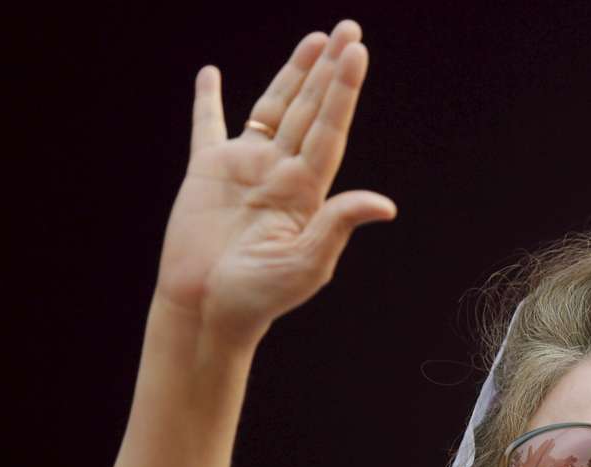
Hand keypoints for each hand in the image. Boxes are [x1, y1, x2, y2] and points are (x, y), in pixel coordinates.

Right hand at [155, 21, 395, 342]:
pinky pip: (208, 127)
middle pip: (310, 109)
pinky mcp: (206, 173)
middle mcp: (280, 172)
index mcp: (306, 191)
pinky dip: (208, 100)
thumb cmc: (259, 297)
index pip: (330, 129)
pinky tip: (212, 75)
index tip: (355, 53)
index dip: (342, 91)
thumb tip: (384, 204)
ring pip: (273, 109)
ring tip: (314, 40)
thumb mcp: (307, 264)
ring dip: (293, 74)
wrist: (207, 311)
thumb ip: (337, 225)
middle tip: (349, 30)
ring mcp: (245, 168)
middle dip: (329, 70)